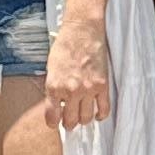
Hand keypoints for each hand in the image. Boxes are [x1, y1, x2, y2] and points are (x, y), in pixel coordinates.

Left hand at [43, 9, 111, 132]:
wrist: (82, 30)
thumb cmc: (65, 46)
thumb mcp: (51, 68)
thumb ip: (53, 88)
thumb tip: (55, 105)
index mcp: (54, 87)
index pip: (52, 118)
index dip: (53, 122)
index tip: (54, 122)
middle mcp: (71, 91)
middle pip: (71, 122)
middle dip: (68, 123)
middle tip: (68, 121)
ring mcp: (88, 89)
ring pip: (86, 118)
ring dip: (83, 119)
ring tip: (81, 114)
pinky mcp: (102, 86)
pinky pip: (104, 110)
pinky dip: (100, 115)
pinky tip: (96, 113)